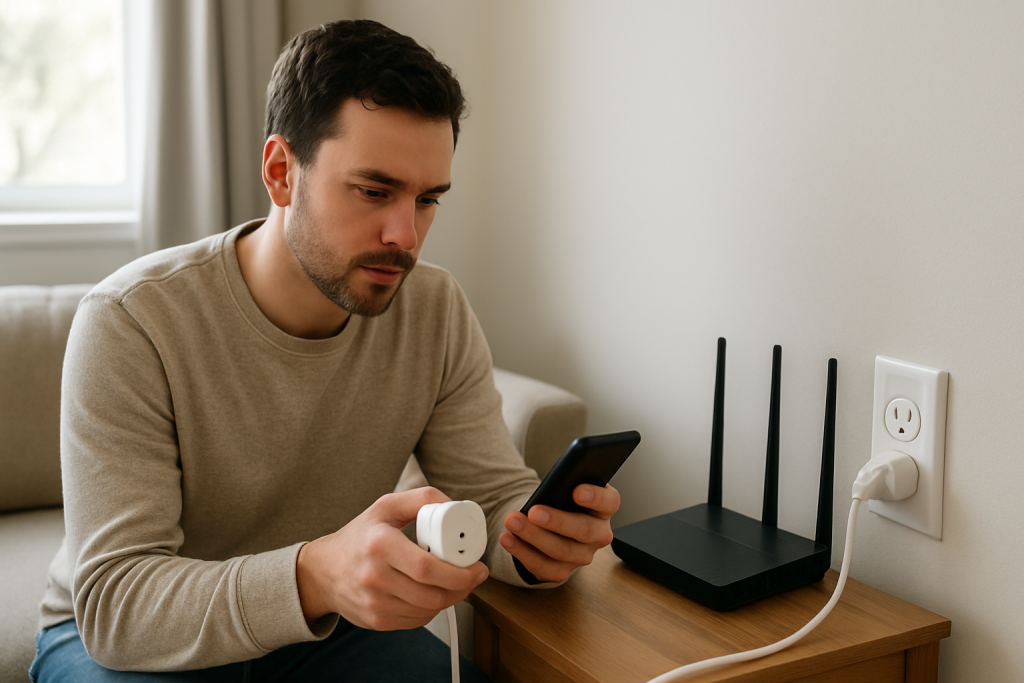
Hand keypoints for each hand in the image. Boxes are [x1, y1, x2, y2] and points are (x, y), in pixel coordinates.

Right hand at [296, 487, 488, 630]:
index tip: (477, 566)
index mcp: (379, 545)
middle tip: (473, 576)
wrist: (323, 570)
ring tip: (453, 582)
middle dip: (462, 587)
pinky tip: (431, 592)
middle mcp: (374, 577)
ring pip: (428, 610)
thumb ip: (422, 499)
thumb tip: (456, 506)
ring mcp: (374, 603)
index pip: (427, 567)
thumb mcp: (386, 506)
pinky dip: (431, 608)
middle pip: (432, 593)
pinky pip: (417, 620)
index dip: (459, 572)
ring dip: (450, 598)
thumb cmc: (361, 535)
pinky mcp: (376, 621)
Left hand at [499, 483, 619, 582]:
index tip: (577, 491)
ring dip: (534, 536)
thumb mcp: (567, 487)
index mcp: (605, 508)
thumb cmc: (562, 499)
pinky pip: (544, 567)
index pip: (609, 502)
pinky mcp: (563, 570)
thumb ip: (565, 483)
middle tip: (534, 512)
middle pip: (584, 530)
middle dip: (557, 521)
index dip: (595, 497)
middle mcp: (599, 534)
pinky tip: (507, 539)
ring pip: (562, 551)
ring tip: (512, 521)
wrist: (552, 523)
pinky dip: (523, 553)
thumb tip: (552, 485)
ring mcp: (583, 555)